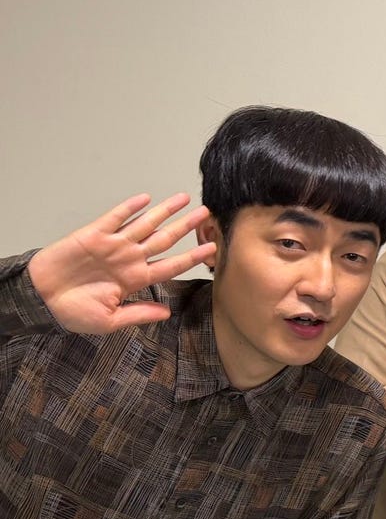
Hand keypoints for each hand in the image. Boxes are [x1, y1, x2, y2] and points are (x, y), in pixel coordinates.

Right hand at [27, 194, 214, 334]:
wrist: (40, 299)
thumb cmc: (73, 312)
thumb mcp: (109, 320)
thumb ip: (138, 314)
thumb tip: (167, 314)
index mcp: (135, 279)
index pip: (170, 265)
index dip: (191, 257)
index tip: (211, 249)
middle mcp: (129, 259)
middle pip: (164, 239)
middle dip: (185, 226)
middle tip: (206, 214)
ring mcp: (113, 245)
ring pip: (145, 224)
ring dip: (164, 211)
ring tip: (184, 198)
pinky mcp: (94, 234)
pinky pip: (115, 218)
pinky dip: (129, 208)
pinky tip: (146, 199)